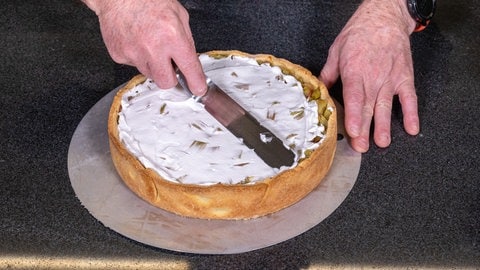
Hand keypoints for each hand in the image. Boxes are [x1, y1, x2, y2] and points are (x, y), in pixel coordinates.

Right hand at [83, 0, 206, 94]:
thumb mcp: (179, 15)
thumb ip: (186, 41)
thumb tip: (190, 62)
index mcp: (172, 36)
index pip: (189, 70)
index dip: (196, 83)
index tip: (198, 89)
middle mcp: (153, 48)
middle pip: (166, 82)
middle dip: (171, 77)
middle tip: (169, 65)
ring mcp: (134, 53)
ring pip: (149, 74)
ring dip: (153, 65)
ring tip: (149, 44)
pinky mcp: (119, 55)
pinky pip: (134, 65)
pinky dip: (137, 57)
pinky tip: (136, 41)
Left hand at [320, 0, 419, 151]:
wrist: (385, 18)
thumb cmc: (359, 33)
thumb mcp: (336, 51)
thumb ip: (328, 74)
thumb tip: (318, 90)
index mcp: (354, 71)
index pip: (354, 98)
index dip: (354, 116)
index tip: (354, 131)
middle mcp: (373, 77)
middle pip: (368, 107)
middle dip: (365, 129)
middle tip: (362, 146)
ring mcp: (390, 78)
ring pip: (386, 106)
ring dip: (384, 126)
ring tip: (382, 142)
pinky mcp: (404, 77)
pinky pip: (409, 98)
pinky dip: (411, 113)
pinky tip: (412, 128)